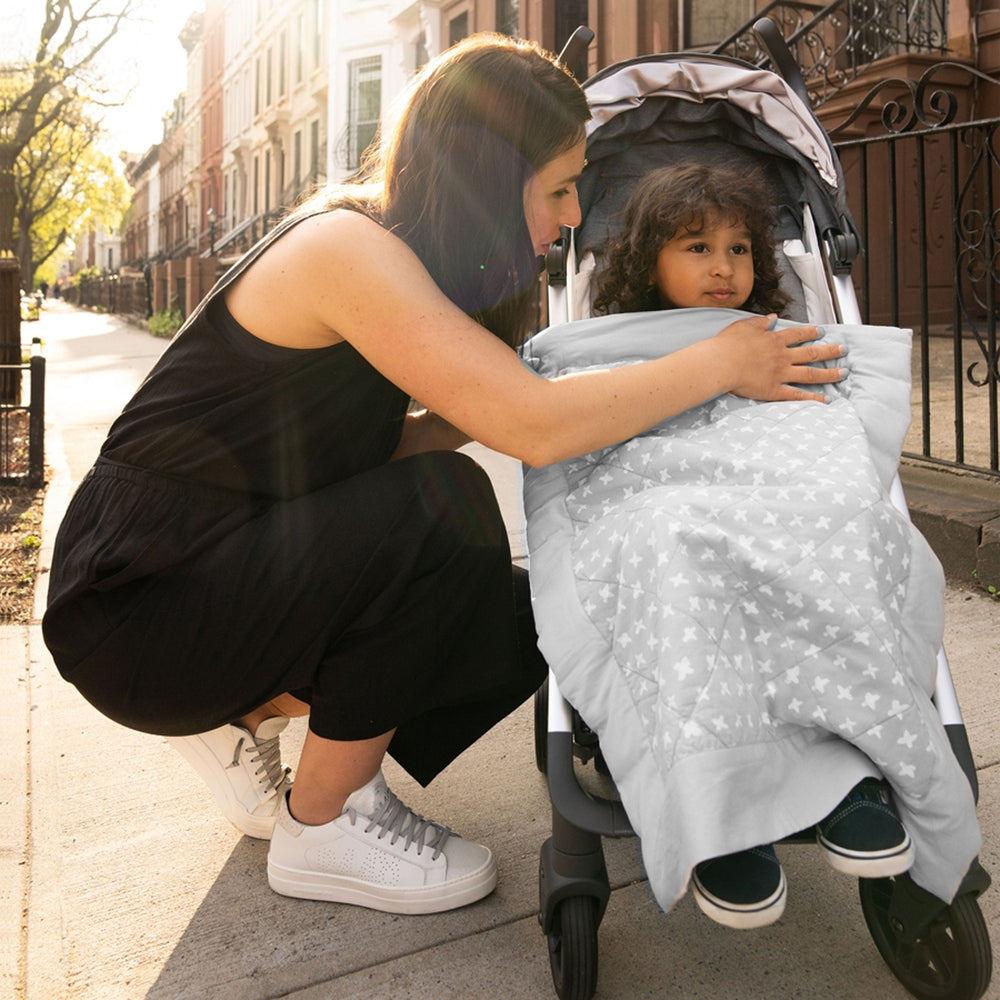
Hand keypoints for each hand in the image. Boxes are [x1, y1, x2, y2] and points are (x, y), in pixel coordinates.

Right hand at [715, 314, 844, 402]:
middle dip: (829, 351)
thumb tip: (772, 317)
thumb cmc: (728, 345)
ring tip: (842, 373)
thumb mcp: (744, 326)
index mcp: (774, 340)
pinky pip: (796, 395)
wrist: (721, 363)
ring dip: (828, 373)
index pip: (798, 334)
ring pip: (809, 373)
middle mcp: (782, 356)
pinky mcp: (774, 390)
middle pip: (811, 353)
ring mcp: (780, 374)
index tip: (821, 332)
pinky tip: (824, 399)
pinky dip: (811, 397)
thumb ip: (760, 322)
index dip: (811, 332)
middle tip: (842, 350)